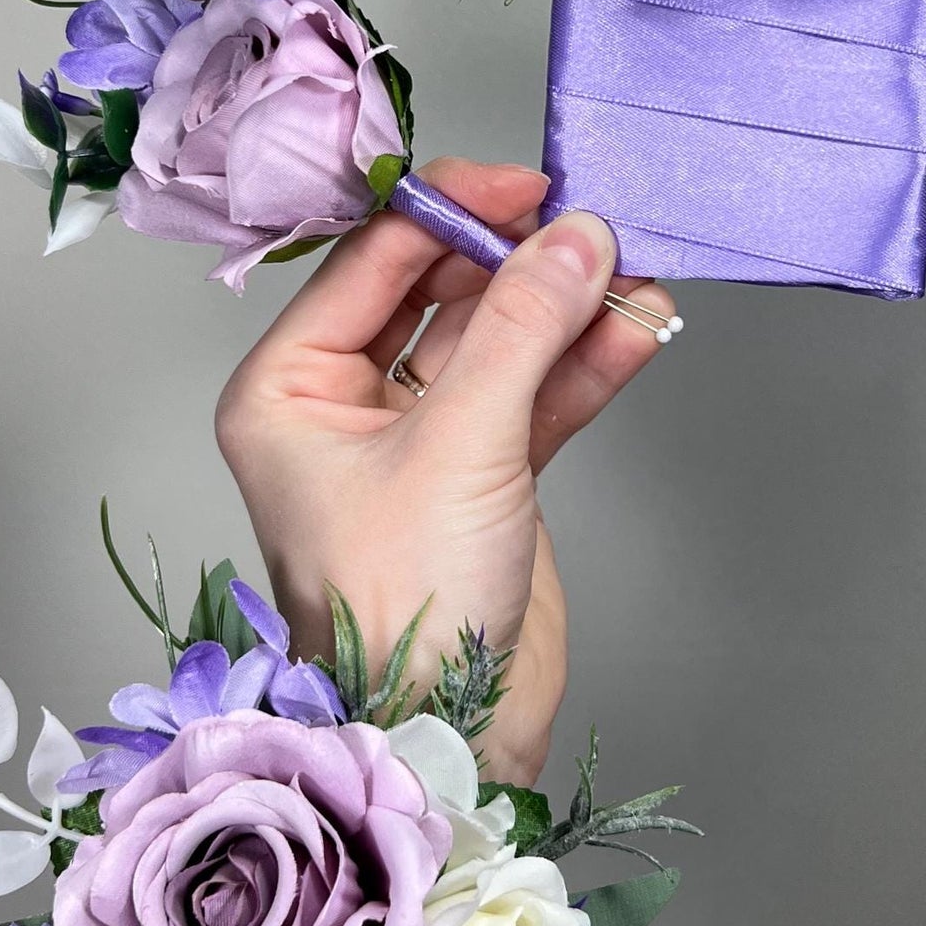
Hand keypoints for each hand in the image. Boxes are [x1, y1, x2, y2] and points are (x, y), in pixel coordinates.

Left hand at [216, 158, 675, 787]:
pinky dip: (585, 365)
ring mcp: (416, 440)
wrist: (444, 738)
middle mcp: (341, 406)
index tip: (525, 187)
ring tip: (632, 278)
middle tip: (588, 231)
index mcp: (287, 388)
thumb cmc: (401, 607)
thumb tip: (577, 238)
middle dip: (515, 261)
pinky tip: (638, 329)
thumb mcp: (458, 446)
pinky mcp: (482, 476)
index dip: (448, 211)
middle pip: (435, 293)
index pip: (369, 261)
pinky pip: (535, 396)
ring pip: (495, 342)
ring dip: (564, 311)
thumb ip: (522, 330)